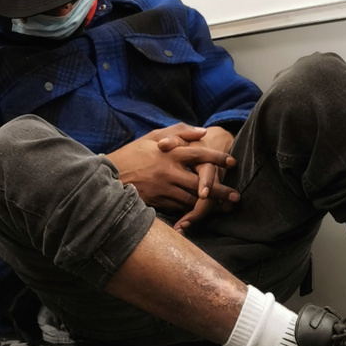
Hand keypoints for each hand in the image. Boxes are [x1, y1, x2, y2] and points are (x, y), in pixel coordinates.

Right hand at [107, 124, 239, 221]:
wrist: (109, 175)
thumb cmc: (133, 154)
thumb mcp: (152, 136)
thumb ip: (179, 132)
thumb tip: (202, 132)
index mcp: (170, 152)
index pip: (199, 154)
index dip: (217, 158)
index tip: (232, 162)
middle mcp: (169, 170)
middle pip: (201, 183)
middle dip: (221, 191)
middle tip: (236, 197)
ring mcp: (163, 187)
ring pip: (192, 199)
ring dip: (210, 205)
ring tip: (225, 208)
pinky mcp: (157, 201)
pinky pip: (179, 208)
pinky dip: (192, 211)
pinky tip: (203, 214)